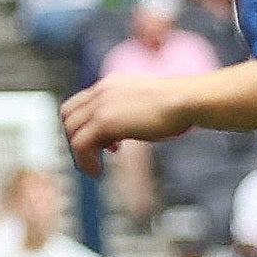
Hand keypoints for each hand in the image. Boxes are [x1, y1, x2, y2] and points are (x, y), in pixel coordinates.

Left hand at [60, 74, 193, 172]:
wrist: (188, 101)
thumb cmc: (179, 107)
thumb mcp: (147, 106)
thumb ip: (130, 114)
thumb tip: (123, 133)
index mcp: (112, 83)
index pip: (81, 102)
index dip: (85, 125)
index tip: (105, 143)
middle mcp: (103, 89)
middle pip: (68, 114)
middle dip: (76, 137)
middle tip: (95, 156)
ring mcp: (102, 104)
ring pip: (71, 130)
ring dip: (79, 153)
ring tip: (94, 168)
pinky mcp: (105, 120)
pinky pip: (80, 143)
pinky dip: (84, 161)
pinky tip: (97, 172)